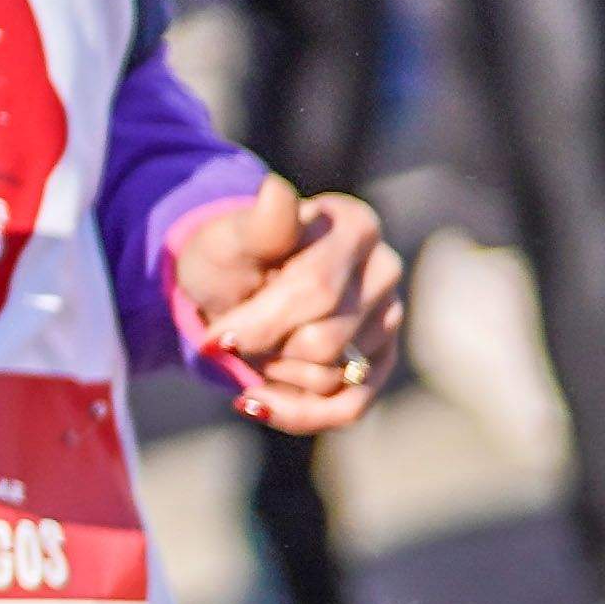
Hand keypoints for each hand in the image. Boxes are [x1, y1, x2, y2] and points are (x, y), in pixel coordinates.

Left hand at [174, 177, 401, 436]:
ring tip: (255, 345)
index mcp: (354, 225)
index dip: (260, 322)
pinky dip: (297, 412)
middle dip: (264, 347)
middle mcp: (383, 270)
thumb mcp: (227, 239)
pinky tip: (257, 402)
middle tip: (230, 335)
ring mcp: (388, 318)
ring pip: (332, 375)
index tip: (217, 340)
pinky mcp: (380, 361)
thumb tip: (275, 191)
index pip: (315, 291)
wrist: (227, 289)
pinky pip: (349, 406)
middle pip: (323, 340)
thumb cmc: (227, 259)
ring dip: (275, 372)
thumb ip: (257, 226)